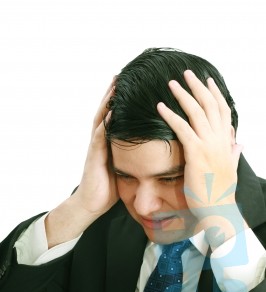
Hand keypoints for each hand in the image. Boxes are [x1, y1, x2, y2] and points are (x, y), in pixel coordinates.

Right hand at [45, 80, 118, 246]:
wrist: (92, 204)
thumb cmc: (108, 188)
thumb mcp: (123, 169)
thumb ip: (130, 157)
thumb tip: (149, 153)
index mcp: (109, 143)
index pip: (116, 118)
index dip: (121, 101)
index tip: (132, 85)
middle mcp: (101, 142)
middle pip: (106, 112)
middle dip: (113, 94)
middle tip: (121, 74)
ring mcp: (96, 148)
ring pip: (101, 120)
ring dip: (107, 102)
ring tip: (115, 85)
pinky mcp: (95, 157)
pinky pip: (100, 138)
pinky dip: (105, 124)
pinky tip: (111, 112)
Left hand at [157, 70, 245, 245]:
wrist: (219, 209)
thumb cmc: (221, 192)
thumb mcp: (231, 169)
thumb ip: (233, 154)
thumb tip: (239, 144)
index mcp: (226, 142)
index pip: (222, 111)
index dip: (215, 94)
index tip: (208, 80)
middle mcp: (219, 139)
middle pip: (210, 105)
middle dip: (198, 87)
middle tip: (187, 73)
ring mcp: (209, 145)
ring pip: (196, 112)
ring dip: (183, 95)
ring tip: (171, 83)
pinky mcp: (196, 153)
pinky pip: (182, 129)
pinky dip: (170, 115)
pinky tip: (160, 106)